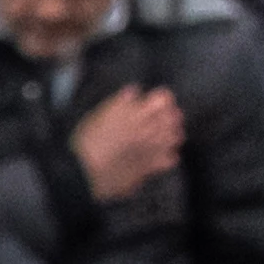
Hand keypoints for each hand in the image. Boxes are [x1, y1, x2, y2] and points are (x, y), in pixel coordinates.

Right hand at [72, 83, 185, 201]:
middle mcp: (151, 127)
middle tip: (157, 120)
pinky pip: (171, 159)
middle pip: (175, 116)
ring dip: (171, 134)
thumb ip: (119, 103)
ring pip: (177, 135)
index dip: (160, 99)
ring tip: (160, 137)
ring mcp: (154, 147)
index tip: (152, 102)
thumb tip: (133, 91)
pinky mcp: (153, 166)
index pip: (163, 98)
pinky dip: (168, 157)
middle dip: (168, 116)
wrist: (86, 172)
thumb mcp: (98, 115)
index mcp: (137, 112)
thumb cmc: (86, 143)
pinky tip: (159, 157)